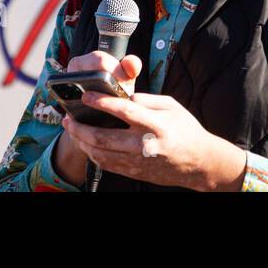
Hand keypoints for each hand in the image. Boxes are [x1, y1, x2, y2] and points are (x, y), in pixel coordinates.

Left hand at [58, 57, 245, 191]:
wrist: (199, 163)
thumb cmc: (186, 130)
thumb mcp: (172, 106)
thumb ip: (146, 100)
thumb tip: (123, 98)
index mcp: (156, 124)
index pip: (124, 111)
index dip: (102, 102)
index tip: (86, 94)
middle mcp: (144, 145)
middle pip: (103, 137)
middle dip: (80, 126)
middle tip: (68, 116)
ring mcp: (137, 161)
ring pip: (100, 153)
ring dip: (81, 140)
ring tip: (71, 128)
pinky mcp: (134, 172)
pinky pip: (106, 164)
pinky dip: (91, 153)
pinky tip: (85, 143)